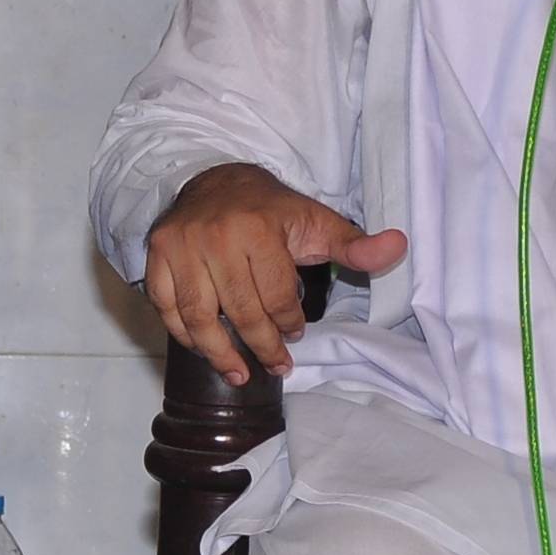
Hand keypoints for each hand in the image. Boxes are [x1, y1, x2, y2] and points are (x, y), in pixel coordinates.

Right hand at [140, 162, 406, 382]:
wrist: (214, 180)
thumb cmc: (269, 210)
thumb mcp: (317, 223)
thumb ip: (355, 243)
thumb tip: (399, 247)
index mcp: (258, 228)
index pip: (276, 294)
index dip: (290, 321)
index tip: (296, 333)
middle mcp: (215, 237)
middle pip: (240, 310)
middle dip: (262, 345)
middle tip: (276, 365)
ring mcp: (180, 247)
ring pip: (199, 316)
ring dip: (219, 353)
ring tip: (239, 374)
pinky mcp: (156, 254)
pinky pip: (165, 306)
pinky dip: (183, 333)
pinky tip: (203, 349)